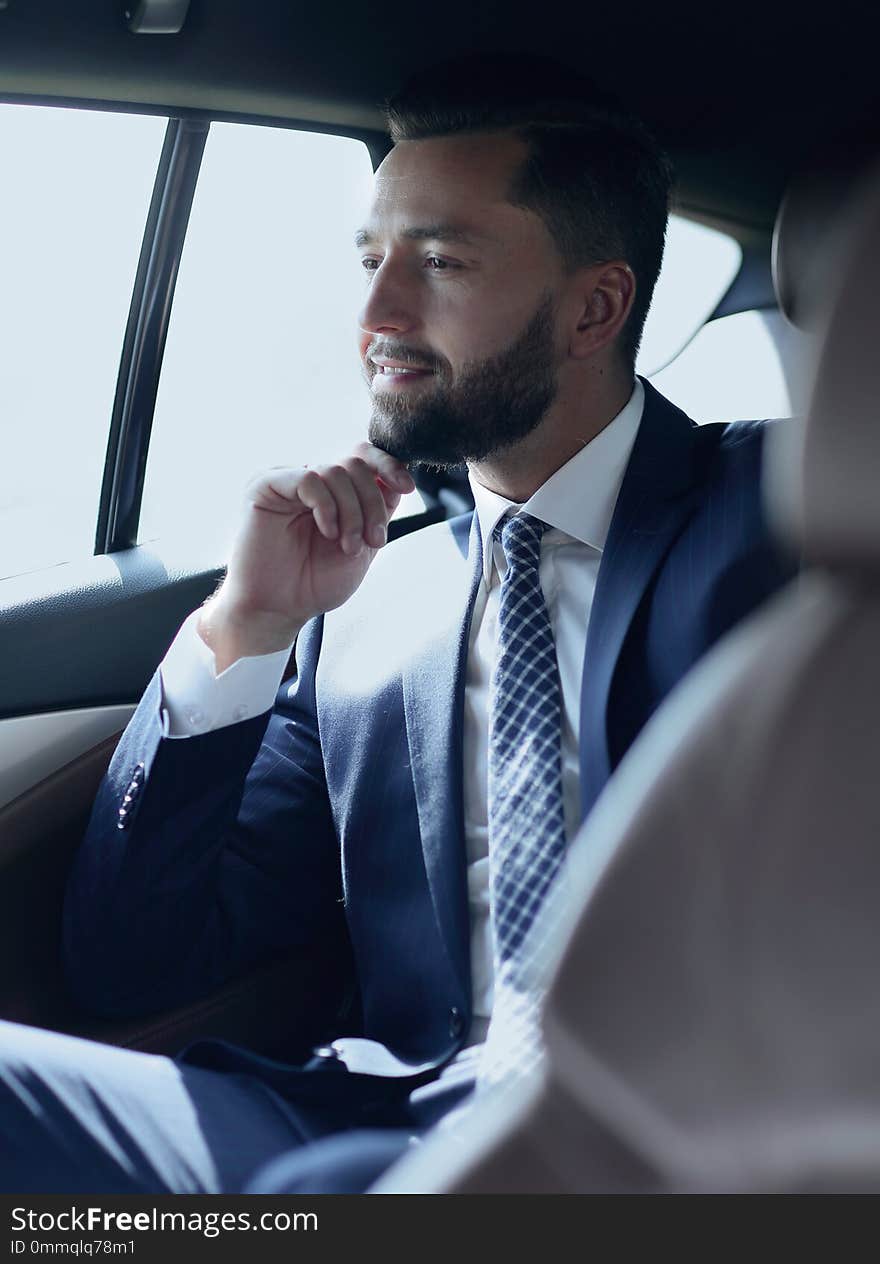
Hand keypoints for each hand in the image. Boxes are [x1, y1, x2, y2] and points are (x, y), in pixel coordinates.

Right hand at [199, 443, 415, 671]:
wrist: (278, 610)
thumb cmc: (314, 583)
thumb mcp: (362, 546)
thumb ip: (379, 512)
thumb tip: (397, 481)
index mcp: (332, 491)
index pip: (363, 457)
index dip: (389, 465)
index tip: (407, 488)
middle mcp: (310, 481)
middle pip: (355, 464)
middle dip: (372, 503)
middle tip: (373, 541)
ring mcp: (287, 481)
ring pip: (336, 470)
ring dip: (353, 512)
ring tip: (348, 546)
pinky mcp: (264, 486)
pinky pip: (308, 479)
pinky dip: (327, 507)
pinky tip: (328, 532)